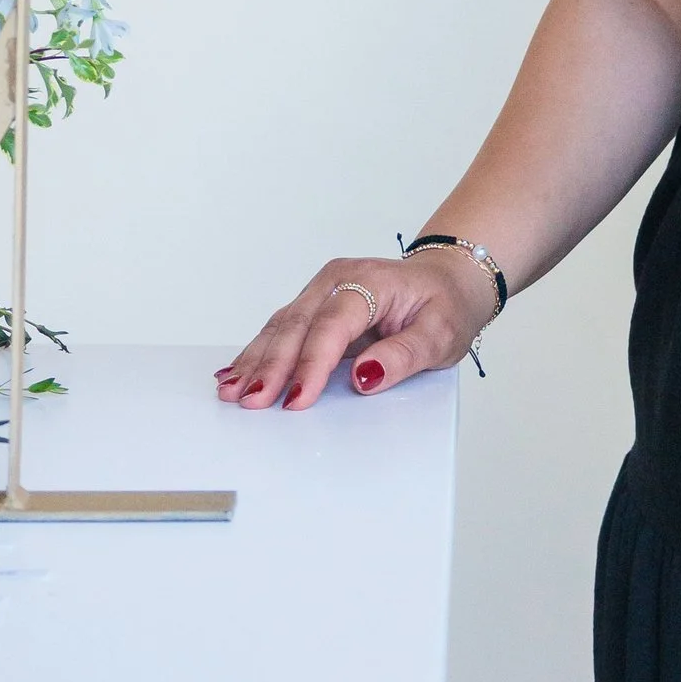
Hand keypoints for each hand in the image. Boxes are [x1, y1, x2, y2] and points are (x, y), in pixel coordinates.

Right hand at [214, 248, 488, 410]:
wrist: (448, 279)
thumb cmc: (446, 305)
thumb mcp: (442, 334)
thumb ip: (404, 356)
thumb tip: (364, 378)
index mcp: (369, 282)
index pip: (332, 325)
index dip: (311, 364)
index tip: (296, 400)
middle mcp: (338, 280)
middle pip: (297, 324)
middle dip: (271, 365)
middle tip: (251, 402)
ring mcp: (322, 290)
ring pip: (281, 326)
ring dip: (256, 361)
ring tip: (232, 392)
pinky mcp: (314, 305)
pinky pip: (282, 329)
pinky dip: (258, 353)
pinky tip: (235, 373)